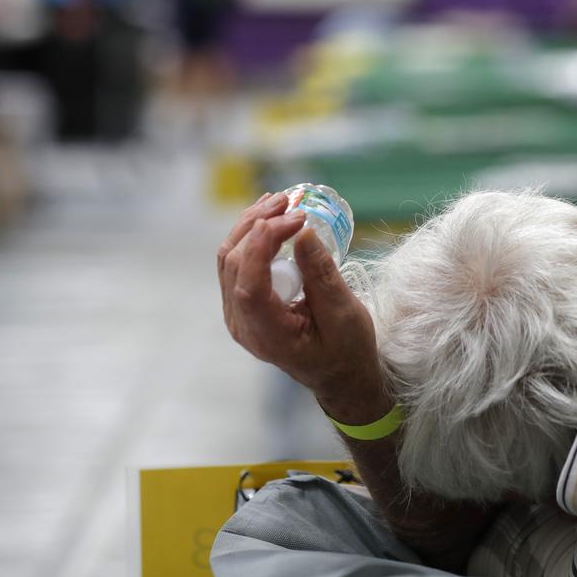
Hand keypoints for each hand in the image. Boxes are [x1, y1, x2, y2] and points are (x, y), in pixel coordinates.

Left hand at [217, 192, 392, 422]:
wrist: (339, 374)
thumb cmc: (347, 351)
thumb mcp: (344, 314)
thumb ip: (321, 275)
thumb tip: (302, 232)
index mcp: (267, 335)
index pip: (249, 285)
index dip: (262, 245)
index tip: (290, 218)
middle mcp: (243, 324)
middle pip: (234, 264)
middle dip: (259, 226)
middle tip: (291, 202)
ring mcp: (238, 313)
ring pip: (229, 258)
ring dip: (252, 225)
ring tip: (280, 201)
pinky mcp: (244, 303)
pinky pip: (237, 263)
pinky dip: (252, 236)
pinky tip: (270, 217)